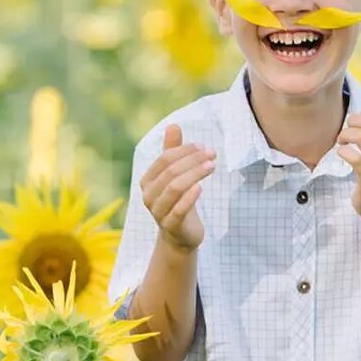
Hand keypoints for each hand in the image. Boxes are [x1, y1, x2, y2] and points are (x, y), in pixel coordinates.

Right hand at [140, 124, 215, 251]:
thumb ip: (173, 151)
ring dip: (194, 174)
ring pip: (174, 188)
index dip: (184, 150)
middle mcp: (148, 196)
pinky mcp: (170, 225)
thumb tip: (173, 125)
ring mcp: (158, 212)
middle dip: (192, 160)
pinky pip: (179, 209)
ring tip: (212, 166)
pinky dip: (190, 197)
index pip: (164, 159)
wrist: (180, 235)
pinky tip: (201, 187)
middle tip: (212, 154)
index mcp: (148, 181)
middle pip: (170, 172)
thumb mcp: (175, 175)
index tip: (204, 147)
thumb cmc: (178, 200)